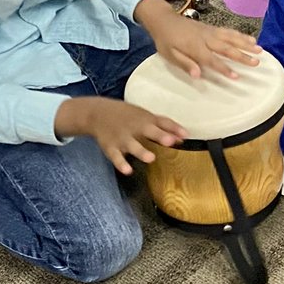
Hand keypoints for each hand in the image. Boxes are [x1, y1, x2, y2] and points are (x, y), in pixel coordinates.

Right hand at [59, 97, 185, 174]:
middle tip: (170, 141)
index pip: (162, 122)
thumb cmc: (127, 116)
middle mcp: (135, 128)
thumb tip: (184, 136)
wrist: (97, 113)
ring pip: (132, 145)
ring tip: (150, 158)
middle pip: (149, 131)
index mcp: (145, 119)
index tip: (186, 135)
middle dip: (159, 136)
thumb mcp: (144, 116)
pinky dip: (121, 163)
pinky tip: (127, 170)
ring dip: (141, 151)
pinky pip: (116, 157)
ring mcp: (122, 138)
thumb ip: (164, 126)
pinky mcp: (111, 147)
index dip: (174, 128)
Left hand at [137, 0, 260, 78]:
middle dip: (242, 56)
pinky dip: (241, 35)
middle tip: (256, 62)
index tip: (237, 76)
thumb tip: (198, 75)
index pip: (212, 60)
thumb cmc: (166, 40)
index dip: (224, 69)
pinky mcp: (212, 28)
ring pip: (231, 37)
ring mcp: (210, 31)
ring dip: (246, 44)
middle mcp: (206, 38)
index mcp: (195, 47)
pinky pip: (229, 31)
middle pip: (227, 48)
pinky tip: (251, 39)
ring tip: (260, 50)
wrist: (164, 19)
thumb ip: (185, 64)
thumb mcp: (169, 55)